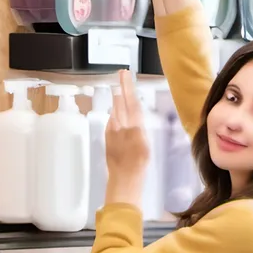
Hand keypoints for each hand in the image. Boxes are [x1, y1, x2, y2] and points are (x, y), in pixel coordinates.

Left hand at [105, 69, 148, 206]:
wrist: (124, 178)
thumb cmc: (140, 164)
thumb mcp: (145, 144)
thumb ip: (138, 128)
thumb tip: (133, 116)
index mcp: (135, 127)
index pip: (131, 102)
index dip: (128, 87)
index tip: (125, 74)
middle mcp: (122, 126)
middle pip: (121, 102)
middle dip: (121, 88)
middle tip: (121, 74)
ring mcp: (112, 131)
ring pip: (115, 110)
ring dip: (117, 100)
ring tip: (119, 89)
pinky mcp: (107, 136)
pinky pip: (111, 121)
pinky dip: (114, 114)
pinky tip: (116, 112)